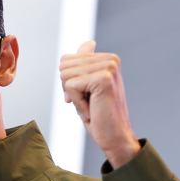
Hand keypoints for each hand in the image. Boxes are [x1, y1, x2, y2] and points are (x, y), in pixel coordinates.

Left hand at [60, 40, 140, 167]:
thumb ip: (85, 65)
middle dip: (69, 88)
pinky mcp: (104, 78)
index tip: (86, 95)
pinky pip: (71, 86)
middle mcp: (111, 59)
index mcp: (108, 58)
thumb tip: (88, 43)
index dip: (68, 82)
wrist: (115, 136)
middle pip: (63, 66)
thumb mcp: (88, 87)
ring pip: (65, 75)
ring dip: (74, 97)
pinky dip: (77, 103)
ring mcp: (109, 67)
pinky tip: (93, 110)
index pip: (66, 60)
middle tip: (88, 102)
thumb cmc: (100, 114)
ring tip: (92, 105)